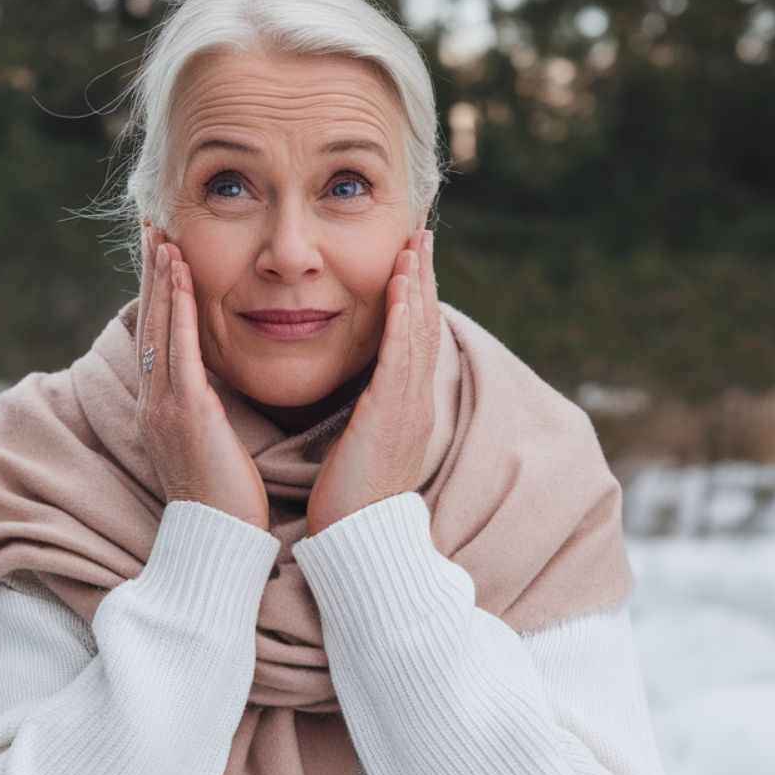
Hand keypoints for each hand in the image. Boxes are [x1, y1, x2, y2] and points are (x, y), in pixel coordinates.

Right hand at [135, 223, 270, 529]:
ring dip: (160, 279)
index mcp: (162, 408)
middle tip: (153, 227)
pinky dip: (176, 310)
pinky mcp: (187, 412)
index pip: (157, 336)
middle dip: (151, 273)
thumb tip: (214, 392)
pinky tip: (180, 278)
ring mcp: (166, 405)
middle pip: (149, 322)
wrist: (216, 543)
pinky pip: (179, 350)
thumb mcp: (211, 445)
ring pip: (158, 327)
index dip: (158, 293)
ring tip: (163, 236)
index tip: (163, 254)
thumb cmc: (225, 501)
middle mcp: (155, 401)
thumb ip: (208, 413)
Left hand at [306, 228, 438, 536]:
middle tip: (421, 232)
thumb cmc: (349, 501)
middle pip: (425, 324)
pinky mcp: (391, 418)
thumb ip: (365, 413)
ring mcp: (408, 409)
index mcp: (405, 405)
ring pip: (418, 334)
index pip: (415, 336)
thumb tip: (363, 395)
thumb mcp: (362, 445)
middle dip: (423, 276)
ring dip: (417, 286)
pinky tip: (402, 293)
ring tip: (414, 245)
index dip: (415, 293)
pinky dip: (404, 323)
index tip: (411, 256)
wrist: (357, 542)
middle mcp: (415, 401)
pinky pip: (400, 361)